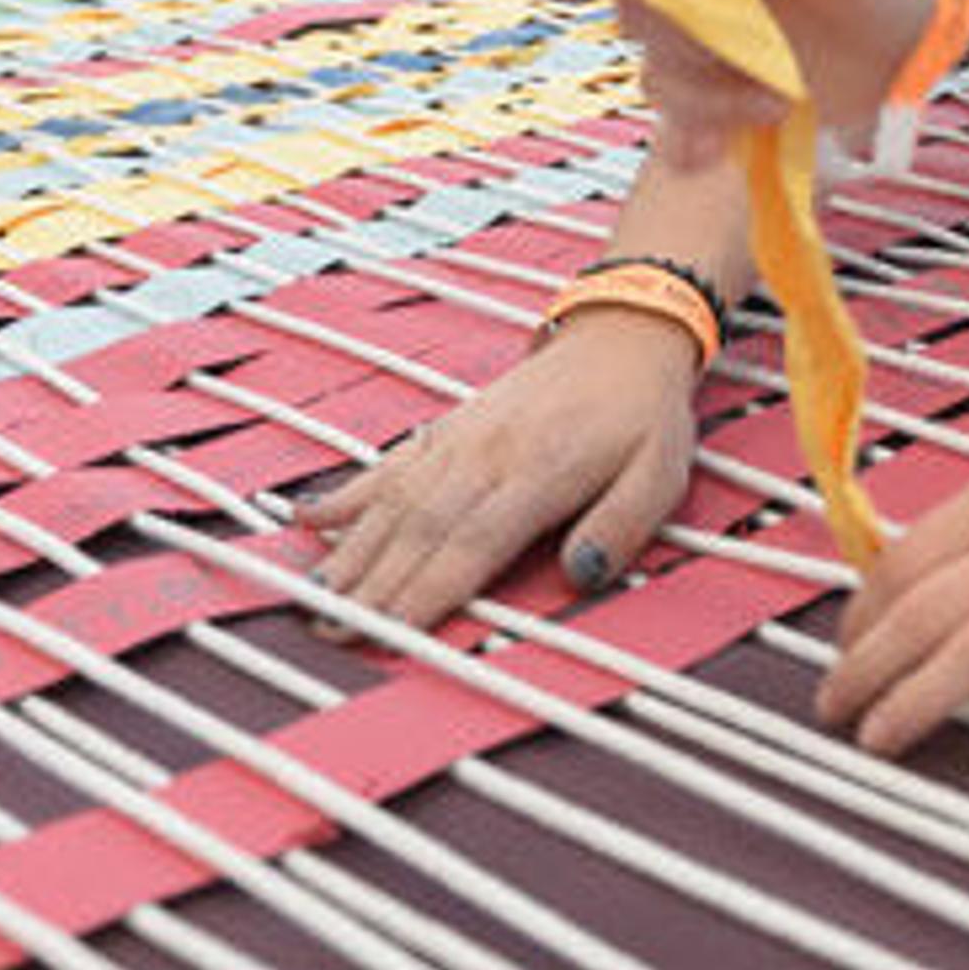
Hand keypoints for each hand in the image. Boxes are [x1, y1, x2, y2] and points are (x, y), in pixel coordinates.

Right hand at [302, 308, 703, 624]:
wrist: (622, 335)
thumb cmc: (643, 415)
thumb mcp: (661, 474)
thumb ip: (621, 527)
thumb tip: (579, 575)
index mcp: (539, 473)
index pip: (470, 545)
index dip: (425, 594)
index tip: (388, 634)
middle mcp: (487, 455)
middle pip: (419, 530)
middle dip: (372, 586)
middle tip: (328, 630)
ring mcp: (460, 440)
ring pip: (393, 501)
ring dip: (349, 550)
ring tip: (311, 594)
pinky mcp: (448, 429)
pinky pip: (389, 464)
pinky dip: (346, 494)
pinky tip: (307, 518)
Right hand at [606, 0, 937, 171]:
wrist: (917, 38)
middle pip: (636, 21)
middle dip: (686, 45)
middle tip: (755, 52)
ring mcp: (707, 53)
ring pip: (660, 82)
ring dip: (712, 101)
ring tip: (782, 98)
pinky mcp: (724, 104)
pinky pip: (678, 135)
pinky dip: (695, 145)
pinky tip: (727, 145)